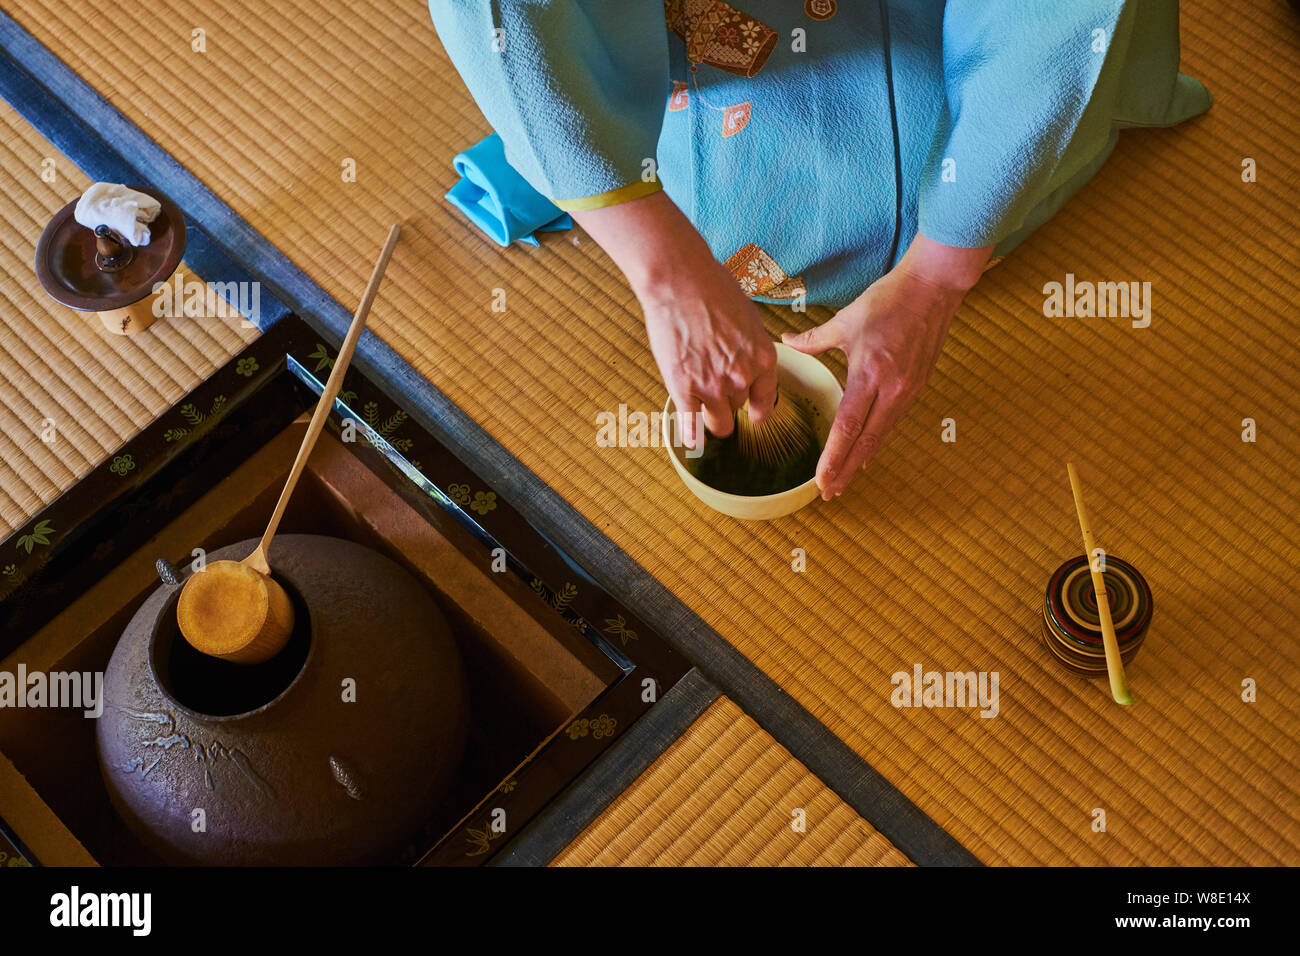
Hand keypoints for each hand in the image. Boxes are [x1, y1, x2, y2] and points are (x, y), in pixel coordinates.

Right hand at [571, 191, 776, 447]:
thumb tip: (746, 358)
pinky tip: (690, 441)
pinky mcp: (684, 389)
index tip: (753, 415)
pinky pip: (691, 427)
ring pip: (718, 422)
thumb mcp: (747, 317)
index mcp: (763, 359)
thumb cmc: (712, 288)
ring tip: (697, 400)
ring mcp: (712, 386)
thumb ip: (750, 347)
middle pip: (738, 408)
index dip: (757, 410)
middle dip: (726, 399)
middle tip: (710, 382)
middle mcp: (742, 377)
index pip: (766, 402)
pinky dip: (691, 436)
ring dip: (709, 414)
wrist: (680, 280)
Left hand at [782, 234, 991, 498]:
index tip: (821, 479)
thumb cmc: (888, 300)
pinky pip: (893, 422)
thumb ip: (814, 339)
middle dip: (846, 470)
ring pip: (881, 435)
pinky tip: (865, 452)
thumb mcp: (845, 320)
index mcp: (869, 372)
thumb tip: (787, 344)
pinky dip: (877, 440)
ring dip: (861, 460)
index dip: (834, 456)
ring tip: (844, 480)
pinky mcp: (918, 387)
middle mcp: (892, 388)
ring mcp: (908, 390)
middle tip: (829, 493)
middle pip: (866, 441)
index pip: (847, 425)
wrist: (934, 288)